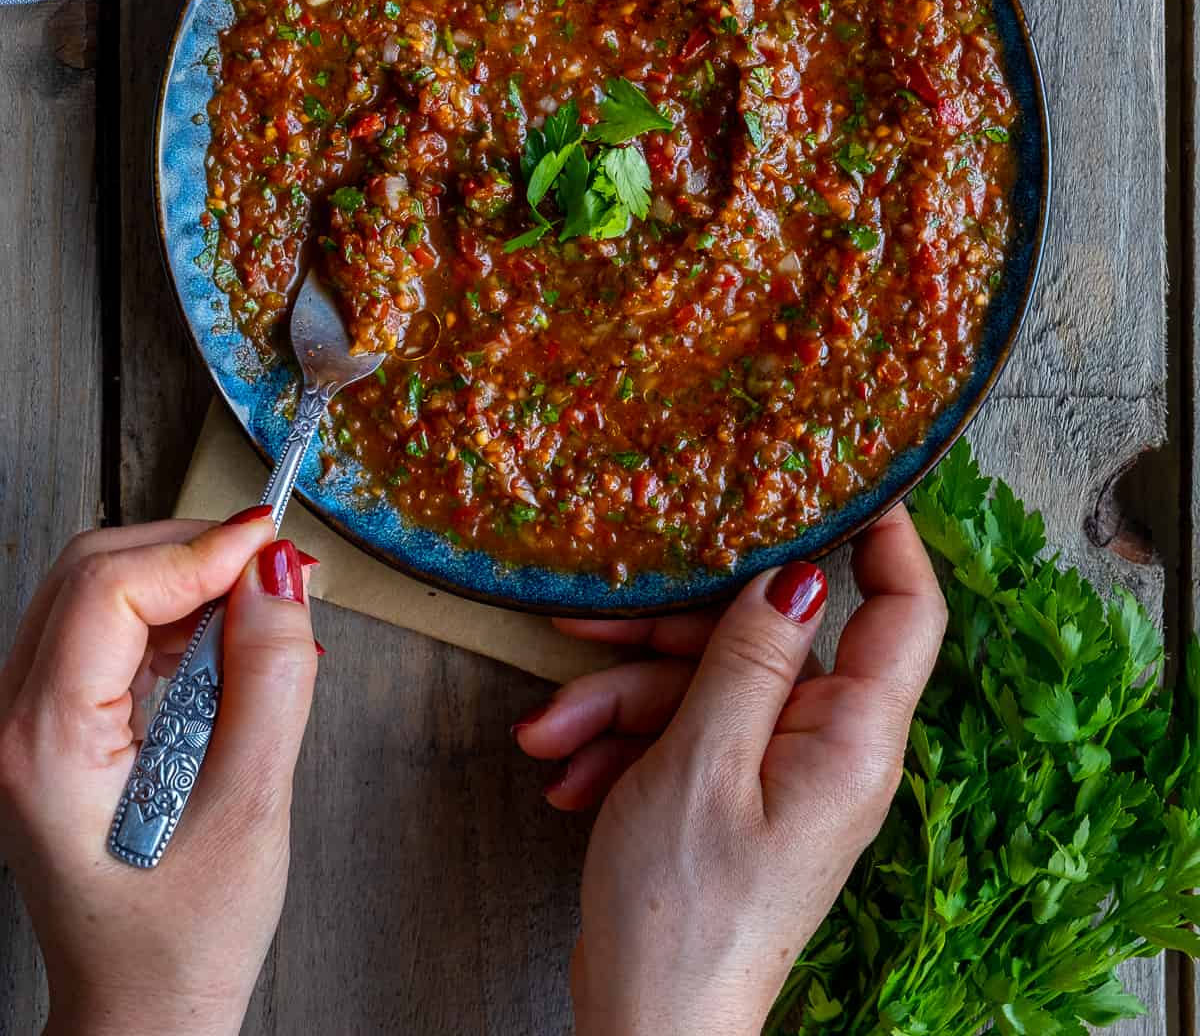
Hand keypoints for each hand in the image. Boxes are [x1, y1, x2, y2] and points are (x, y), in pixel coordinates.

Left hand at [0, 514, 318, 1035]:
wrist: (139, 1016)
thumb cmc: (183, 941)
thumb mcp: (250, 809)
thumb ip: (271, 681)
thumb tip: (281, 577)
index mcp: (44, 745)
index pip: (110, 589)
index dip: (199, 550)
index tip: (275, 542)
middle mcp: (14, 722)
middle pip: (95, 571)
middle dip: (192, 554)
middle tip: (278, 572)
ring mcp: (26, 722)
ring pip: (102, 591)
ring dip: (186, 584)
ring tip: (264, 621)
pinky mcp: (54, 724)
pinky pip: (109, 632)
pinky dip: (175, 619)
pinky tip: (229, 655)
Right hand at [514, 506, 945, 1035]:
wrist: (644, 1030)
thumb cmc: (681, 911)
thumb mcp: (700, 760)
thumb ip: (746, 655)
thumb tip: (799, 570)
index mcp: (851, 739)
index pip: (904, 611)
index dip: (886, 534)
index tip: (843, 473)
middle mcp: (828, 749)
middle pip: (764, 639)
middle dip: (663, 636)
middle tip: (583, 628)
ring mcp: (779, 775)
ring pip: (707, 684)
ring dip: (619, 701)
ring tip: (547, 736)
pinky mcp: (734, 797)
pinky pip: (686, 732)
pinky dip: (623, 742)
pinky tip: (565, 770)